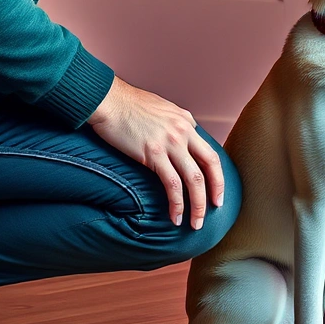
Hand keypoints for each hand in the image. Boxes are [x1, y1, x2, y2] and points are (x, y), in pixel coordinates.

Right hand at [87, 78, 223, 229]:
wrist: (107, 100)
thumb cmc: (127, 105)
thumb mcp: (161, 110)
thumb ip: (174, 125)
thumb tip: (179, 141)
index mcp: (186, 121)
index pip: (208, 151)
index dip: (216, 174)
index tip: (215, 190)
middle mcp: (183, 131)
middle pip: (210, 165)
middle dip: (216, 190)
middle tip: (217, 208)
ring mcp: (170, 142)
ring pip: (194, 179)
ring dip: (198, 205)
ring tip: (196, 223)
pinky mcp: (153, 153)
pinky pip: (172, 184)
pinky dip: (177, 203)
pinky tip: (175, 217)